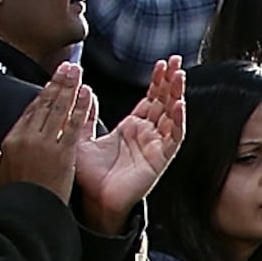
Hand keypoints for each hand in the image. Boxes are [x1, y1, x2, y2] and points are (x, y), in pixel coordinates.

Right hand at [0, 66, 92, 202]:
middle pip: (45, 104)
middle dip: (58, 83)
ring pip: (59, 109)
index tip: (53, 80)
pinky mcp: (62, 153)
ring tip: (78, 72)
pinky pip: (72, 125)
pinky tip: (87, 94)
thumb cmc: (12, 196)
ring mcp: (45, 143)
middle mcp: (28, 137)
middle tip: (69, 66)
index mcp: (12, 138)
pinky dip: (80, 108)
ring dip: (70, 88)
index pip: (31, 110)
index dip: (44, 93)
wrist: (25, 213)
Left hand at [70, 57, 184, 232]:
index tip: (161, 62)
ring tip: (180, 76)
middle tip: (176, 60)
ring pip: (172, 116)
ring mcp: (155, 146)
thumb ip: (85, 115)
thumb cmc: (88, 175)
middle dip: (171, 81)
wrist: (92, 200)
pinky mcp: (160, 159)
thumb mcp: (81, 137)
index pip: (150, 99)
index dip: (157, 81)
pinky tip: (179, 105)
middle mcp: (147, 135)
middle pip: (164, 102)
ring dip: (177, 95)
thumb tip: (86, 91)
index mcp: (132, 128)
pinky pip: (174, 138)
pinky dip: (178, 121)